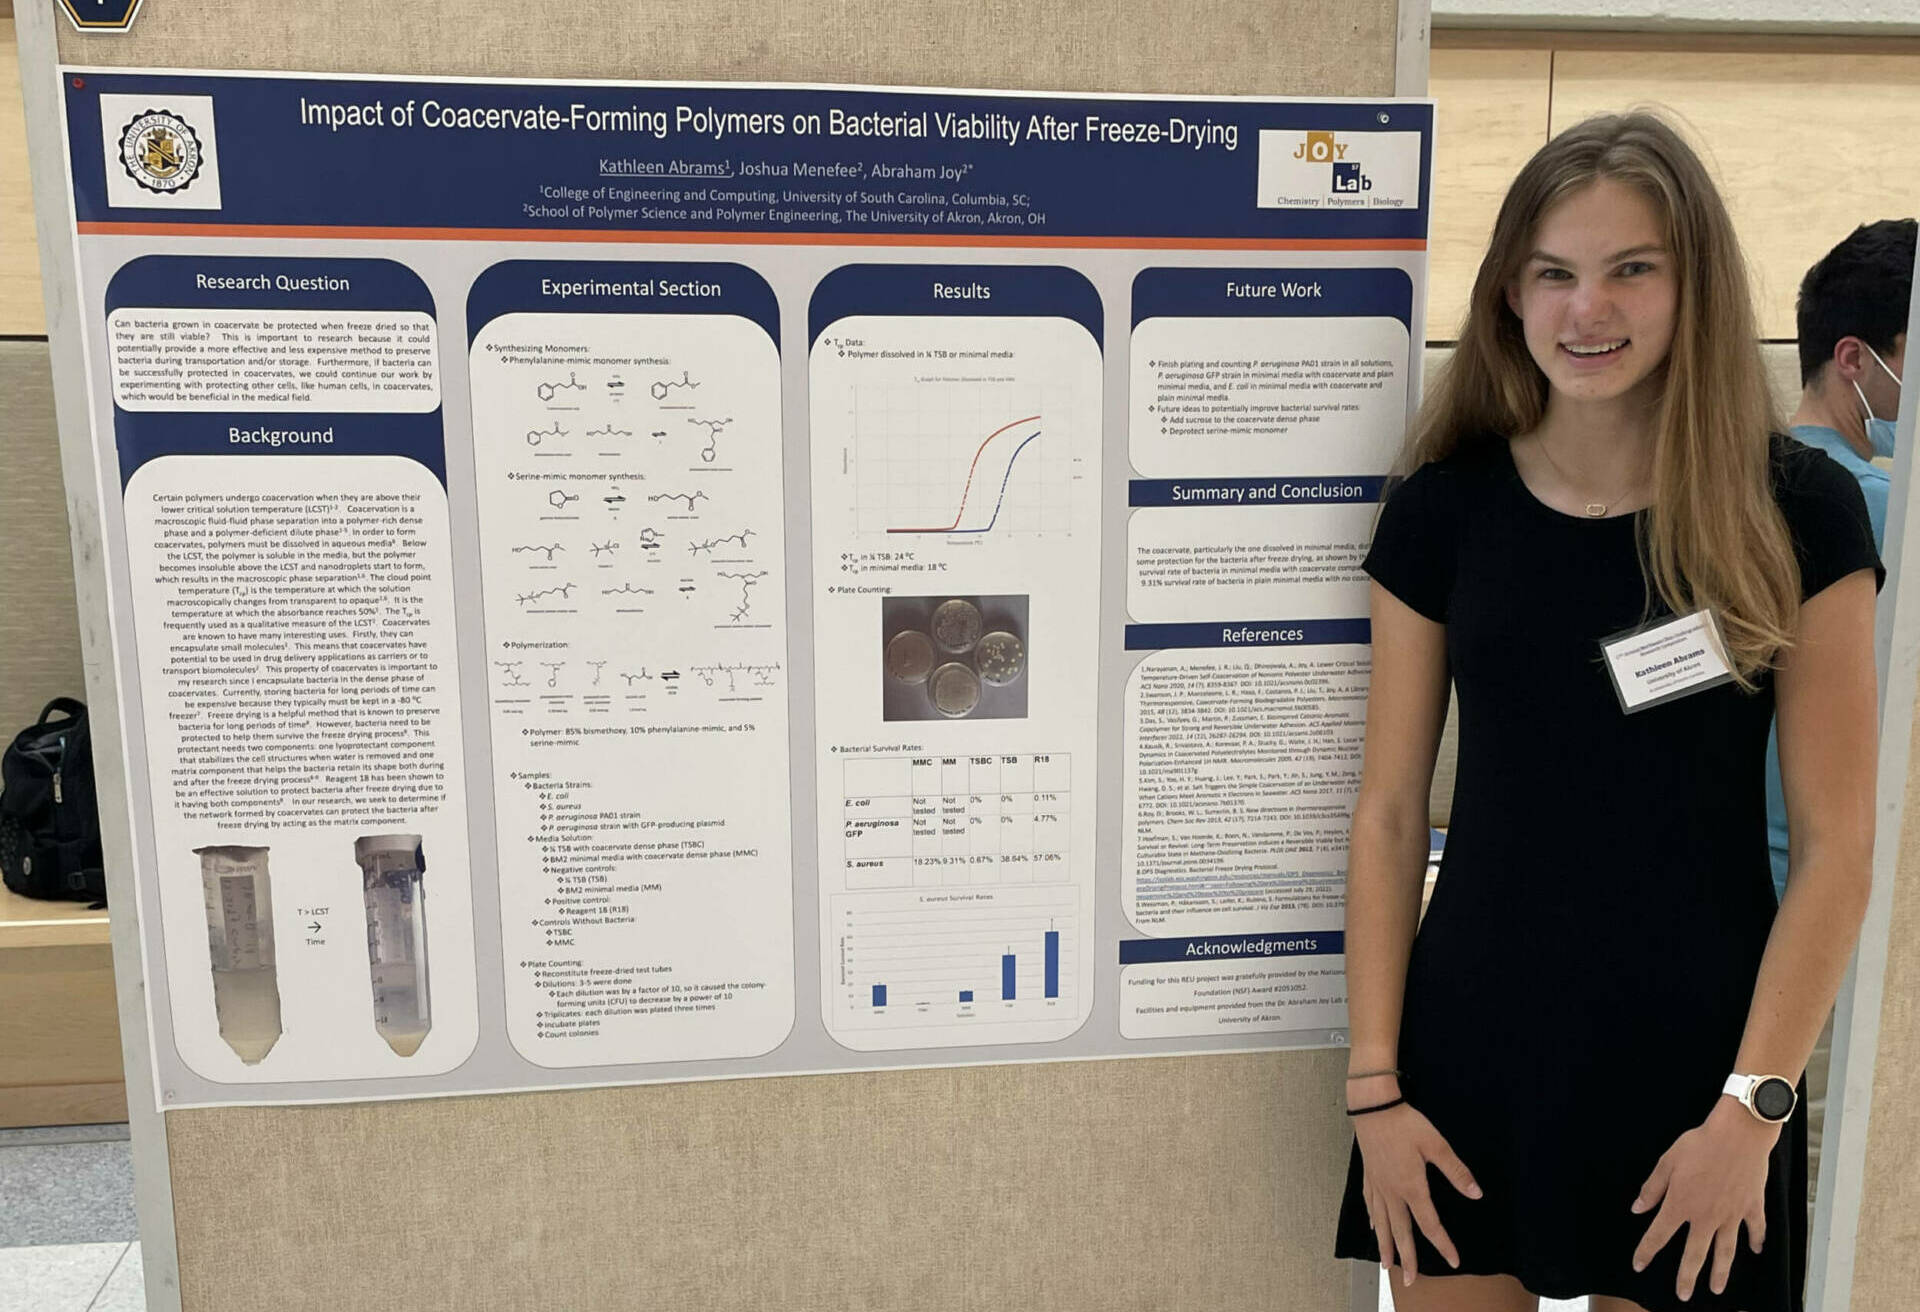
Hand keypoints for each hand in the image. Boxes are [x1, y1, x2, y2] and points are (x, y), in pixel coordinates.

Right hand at [1354, 1092, 1483, 1285]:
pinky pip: (1370, 1204)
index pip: (1429, 1224)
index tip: (1453, 1261)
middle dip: (1407, 1257)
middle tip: (1409, 1280)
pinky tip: (1372, 1226)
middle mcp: (1392, 1192)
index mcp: (1411, 1187)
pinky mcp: (1369, 1175)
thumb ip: (1456, 1171)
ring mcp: (1377, 1184)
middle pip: (1400, 1231)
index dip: (1442, 1244)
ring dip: (1384, 1245)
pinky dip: (1372, 1219)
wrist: (1373, 1107)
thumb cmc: (1405, 1124)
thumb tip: (1476, 1194)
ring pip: (1381, 1222)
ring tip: (1386, 1264)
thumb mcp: (1436, 1145)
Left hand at [1631, 1097, 1779, 1299]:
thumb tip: (1638, 1208)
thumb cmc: (1700, 1144)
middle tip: (1683, 1296)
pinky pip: (1755, 1229)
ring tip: (1716, 1289)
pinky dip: (1756, 1241)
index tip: (1638, 1265)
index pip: (1658, 1235)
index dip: (1646, 1252)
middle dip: (1687, 1277)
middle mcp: (1706, 1217)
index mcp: (1681, 1205)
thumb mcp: (1667, 1162)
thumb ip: (1653, 1188)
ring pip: (1725, 1251)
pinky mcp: (1752, 1207)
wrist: (1738, 1135)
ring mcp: (1732, 1215)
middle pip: (1695, 1254)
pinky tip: (1755, 1251)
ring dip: (1720, 1272)